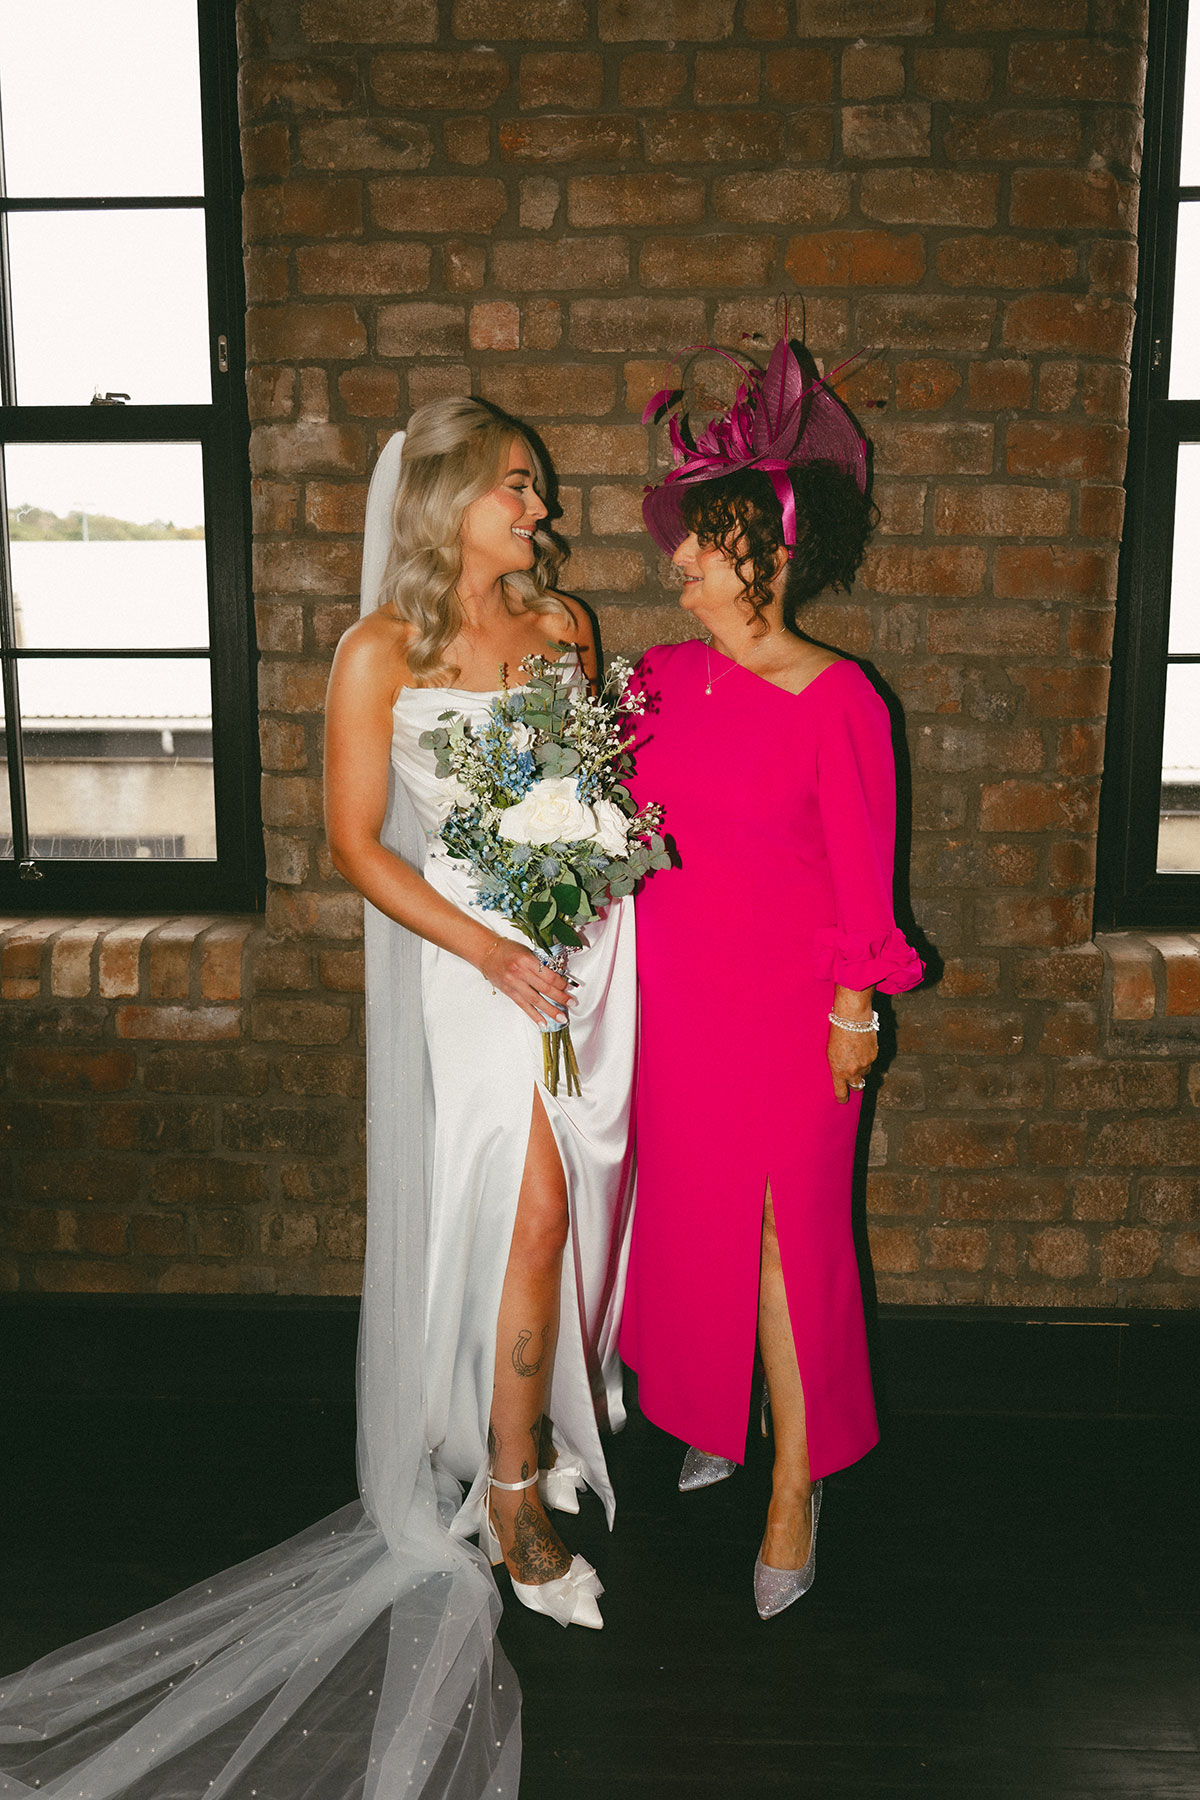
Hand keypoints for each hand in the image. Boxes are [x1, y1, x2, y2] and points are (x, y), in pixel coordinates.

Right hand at [478, 936, 570, 1027]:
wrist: (486, 952)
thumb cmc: (507, 949)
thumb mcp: (526, 951)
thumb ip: (540, 963)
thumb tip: (557, 976)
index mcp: (527, 960)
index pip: (548, 975)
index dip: (561, 983)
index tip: (569, 987)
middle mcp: (520, 973)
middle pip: (545, 989)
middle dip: (560, 998)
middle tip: (571, 1004)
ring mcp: (514, 984)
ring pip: (536, 1000)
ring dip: (550, 1010)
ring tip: (561, 1018)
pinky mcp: (509, 992)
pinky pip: (524, 1006)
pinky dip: (534, 1015)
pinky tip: (543, 1023)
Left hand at [827, 984, 876, 1103]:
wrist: (852, 1017)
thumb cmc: (836, 1032)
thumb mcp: (830, 1051)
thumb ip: (837, 1065)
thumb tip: (841, 1073)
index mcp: (839, 1071)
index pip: (841, 1092)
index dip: (842, 1098)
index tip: (842, 1100)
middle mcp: (853, 1070)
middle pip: (857, 1085)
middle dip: (854, 1083)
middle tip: (851, 1078)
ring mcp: (866, 1064)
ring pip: (866, 1072)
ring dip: (862, 1068)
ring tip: (855, 1055)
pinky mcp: (874, 1055)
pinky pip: (871, 1061)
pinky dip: (867, 1057)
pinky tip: (861, 1046)